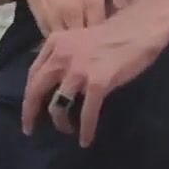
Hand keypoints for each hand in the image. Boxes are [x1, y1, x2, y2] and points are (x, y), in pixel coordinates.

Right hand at [12, 0, 128, 35]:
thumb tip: (127, 7)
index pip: (106, 27)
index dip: (109, 33)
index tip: (111, 34)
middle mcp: (76, 11)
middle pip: (91, 38)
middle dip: (95, 43)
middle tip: (100, 44)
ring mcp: (59, 20)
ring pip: (75, 44)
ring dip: (80, 46)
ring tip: (86, 48)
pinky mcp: (45, 26)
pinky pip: (60, 42)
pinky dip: (65, 44)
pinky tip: (70, 43)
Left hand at [21, 12, 168, 147]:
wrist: (139, 28)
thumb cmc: (113, 35)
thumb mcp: (78, 39)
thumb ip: (63, 56)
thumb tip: (53, 81)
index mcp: (55, 44)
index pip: (33, 75)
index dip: (28, 96)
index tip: (29, 111)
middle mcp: (61, 56)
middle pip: (36, 90)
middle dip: (30, 113)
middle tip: (29, 130)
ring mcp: (79, 70)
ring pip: (58, 105)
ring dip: (60, 122)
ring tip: (66, 130)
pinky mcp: (98, 82)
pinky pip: (86, 113)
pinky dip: (86, 129)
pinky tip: (86, 140)